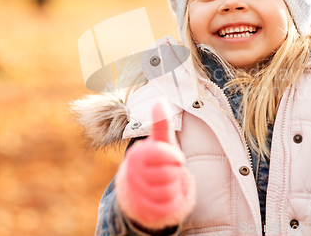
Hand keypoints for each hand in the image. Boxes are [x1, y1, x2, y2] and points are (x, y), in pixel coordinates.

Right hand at [116, 100, 195, 229]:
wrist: (142, 188)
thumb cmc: (156, 160)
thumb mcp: (161, 142)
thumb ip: (161, 124)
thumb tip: (159, 100)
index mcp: (137, 155)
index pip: (162, 153)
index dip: (175, 156)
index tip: (177, 158)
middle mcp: (132, 174)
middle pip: (169, 174)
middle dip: (175, 173)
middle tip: (169, 171)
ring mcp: (136, 193)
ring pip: (168, 192)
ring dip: (173, 188)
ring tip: (166, 183)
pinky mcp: (142, 210)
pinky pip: (166, 208)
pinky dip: (170, 203)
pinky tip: (164, 197)